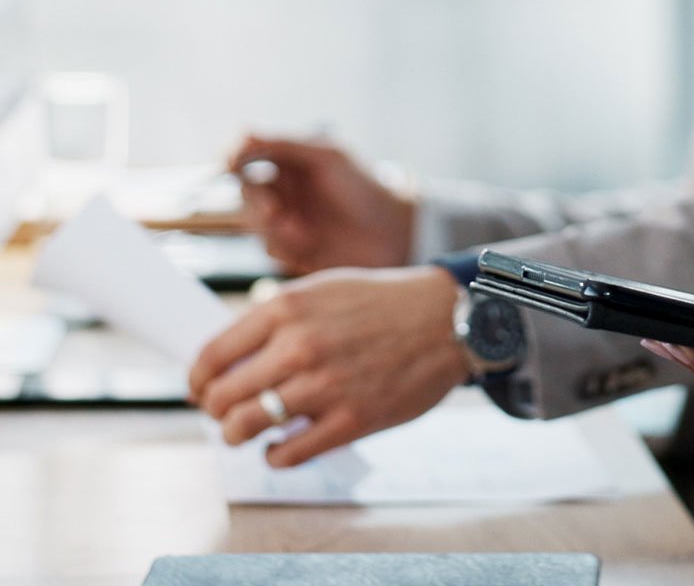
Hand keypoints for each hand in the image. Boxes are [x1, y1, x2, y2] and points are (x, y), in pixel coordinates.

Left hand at [188, 266, 467, 465]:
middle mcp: (300, 346)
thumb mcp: (322, 289)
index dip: (196, 381)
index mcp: (288, 308)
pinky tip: (283, 443)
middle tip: (229, 412)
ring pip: (244, 428)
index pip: (211, 357)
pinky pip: (285, 455)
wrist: (447, 319)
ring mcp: (324, 385)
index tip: (200, 390)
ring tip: (250, 430)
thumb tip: (226, 358)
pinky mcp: (350, 420)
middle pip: (220, 398)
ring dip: (239, 435)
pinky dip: (275, 455)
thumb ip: (275, 318)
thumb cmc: (381, 303)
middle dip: (217, 411)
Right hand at [229, 133, 413, 272]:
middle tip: (275, 214)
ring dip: (273, 228)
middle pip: (246, 189)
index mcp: (291, 157)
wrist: (390, 235)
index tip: (231, 161)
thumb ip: (284, 144)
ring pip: (252, 221)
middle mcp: (284, 185)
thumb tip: (242, 131)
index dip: (232, 155)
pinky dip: (284, 245)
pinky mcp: (289, 247)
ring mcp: (285, 216)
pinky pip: (267, 246)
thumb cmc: (363, 188)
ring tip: (303, 233)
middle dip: (257, 202)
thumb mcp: (326, 158)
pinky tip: (309, 245)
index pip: (248, 151)